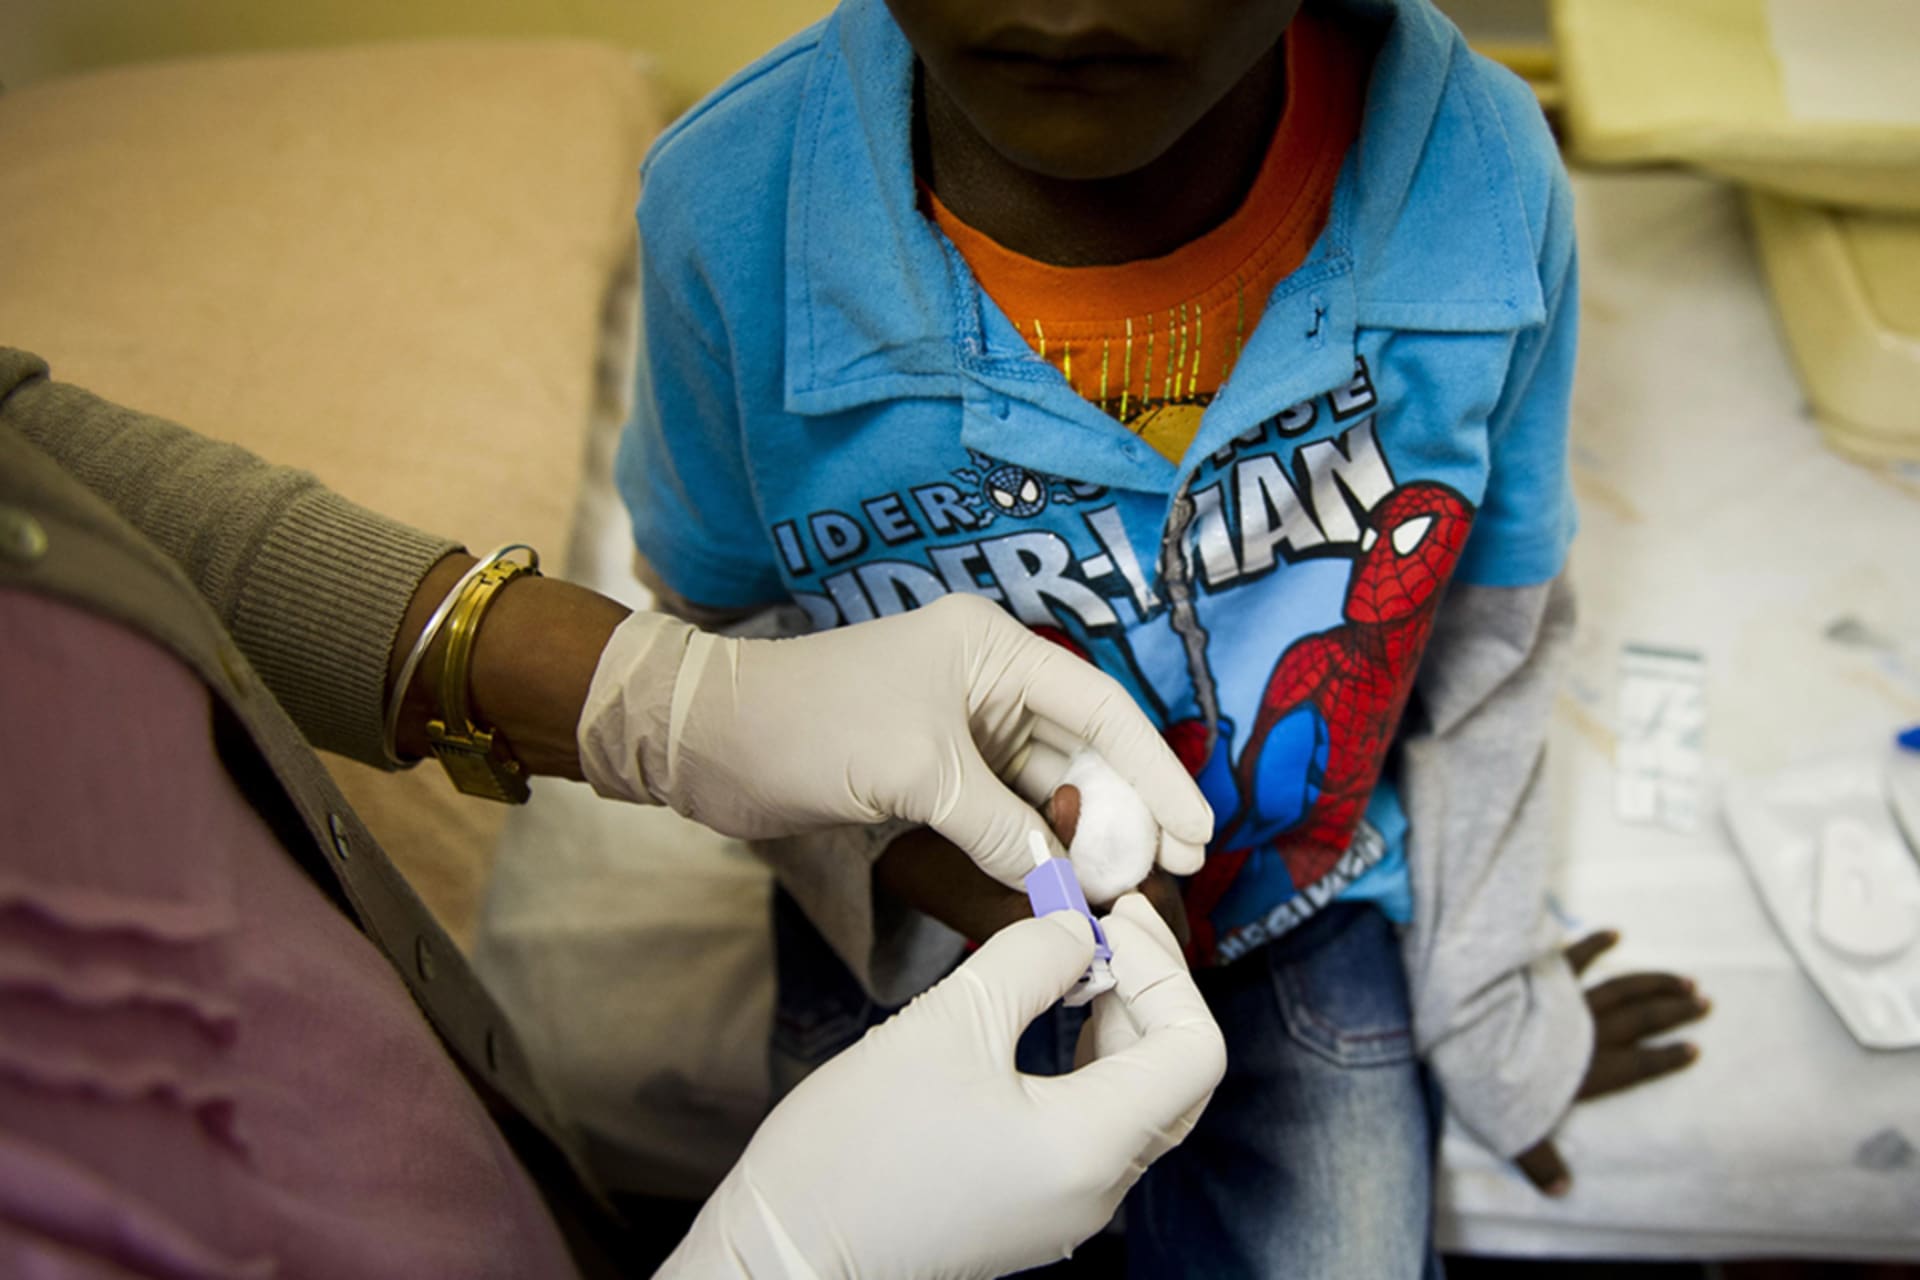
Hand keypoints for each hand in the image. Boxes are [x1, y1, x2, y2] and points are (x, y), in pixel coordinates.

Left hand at [579, 593, 1212, 888]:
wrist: (707, 741)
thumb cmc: (809, 725)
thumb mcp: (916, 772)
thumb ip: (999, 825)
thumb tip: (1064, 882)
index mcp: (993, 649)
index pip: (1102, 709)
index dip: (1156, 771)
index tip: (1195, 829)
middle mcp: (988, 682)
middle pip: (1084, 750)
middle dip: (1127, 810)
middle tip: (1174, 871)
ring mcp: (961, 729)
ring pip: (1047, 787)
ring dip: (1083, 835)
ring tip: (1125, 887)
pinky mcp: (933, 772)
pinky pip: (1005, 810)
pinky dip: (1034, 845)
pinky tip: (1064, 883)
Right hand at [659, 895, 1225, 1278]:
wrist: (783, 1253)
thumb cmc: (856, 1150)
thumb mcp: (947, 1023)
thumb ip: (1031, 960)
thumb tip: (1076, 927)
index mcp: (1092, 1146)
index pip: (1196, 1051)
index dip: (1167, 971)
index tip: (1114, 917)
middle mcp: (1096, 1187)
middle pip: (1176, 1078)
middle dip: (1149, 989)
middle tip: (1102, 926)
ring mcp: (1065, 1205)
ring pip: (1137, 1101)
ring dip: (1118, 1022)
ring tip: (1071, 961)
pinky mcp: (1030, 1204)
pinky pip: (1093, 1125)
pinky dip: (1086, 1060)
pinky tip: (1042, 1016)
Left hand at [1514, 930, 1709, 1195]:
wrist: (1465, 1029)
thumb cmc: (1488, 1081)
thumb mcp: (1514, 1130)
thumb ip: (1541, 1161)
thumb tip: (1560, 1192)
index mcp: (1587, 1071)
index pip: (1639, 1065)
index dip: (1668, 1057)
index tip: (1696, 1049)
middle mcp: (1587, 1032)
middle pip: (1641, 1019)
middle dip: (1675, 1011)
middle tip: (1706, 1001)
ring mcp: (1567, 999)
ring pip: (1623, 987)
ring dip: (1655, 982)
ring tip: (1685, 979)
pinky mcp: (1542, 974)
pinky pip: (1575, 955)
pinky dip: (1595, 942)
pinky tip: (1615, 933)